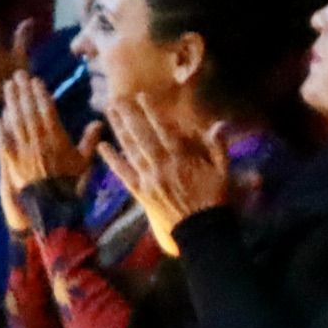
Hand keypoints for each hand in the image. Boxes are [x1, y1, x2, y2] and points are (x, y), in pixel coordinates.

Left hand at [0, 70, 84, 213]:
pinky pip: (4, 141)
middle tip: (17, 76)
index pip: (47, 111)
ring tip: (8, 88)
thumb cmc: (71, 184)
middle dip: (23, 92)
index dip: (40, 94)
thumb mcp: (85, 163)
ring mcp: (23, 150)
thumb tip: (99, 122)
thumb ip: (90, 141)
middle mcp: (38, 140)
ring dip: (11, 103)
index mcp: (56, 139)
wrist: (53, 206)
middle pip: (28, 111)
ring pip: (15, 121)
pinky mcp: (12, 161)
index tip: (36, 81)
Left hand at [98, 89, 233, 253]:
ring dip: (119, 130)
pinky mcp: (141, 193)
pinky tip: (103, 147)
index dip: (152, 112)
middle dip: (130, 116)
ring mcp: (149, 180)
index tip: (141, 96)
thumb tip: (218, 125)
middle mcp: (162, 166)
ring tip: (109, 113)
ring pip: (131, 150)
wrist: (203, 232)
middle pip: (142, 136)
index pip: (164, 130)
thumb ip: (219, 148)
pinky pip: (124, 174)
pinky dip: (112, 160)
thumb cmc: (215, 201)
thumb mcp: (224, 173)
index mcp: (182, 160)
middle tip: (117, 98)